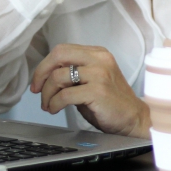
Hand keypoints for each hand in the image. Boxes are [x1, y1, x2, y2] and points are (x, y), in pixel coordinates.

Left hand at [30, 43, 150, 138]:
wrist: (134, 119)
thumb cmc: (109, 102)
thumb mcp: (90, 81)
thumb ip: (72, 74)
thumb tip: (45, 77)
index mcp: (97, 53)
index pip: (62, 50)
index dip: (45, 65)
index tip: (38, 81)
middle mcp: (99, 59)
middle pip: (59, 55)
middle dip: (41, 73)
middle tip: (36, 90)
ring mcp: (99, 74)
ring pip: (59, 76)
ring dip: (47, 93)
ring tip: (48, 105)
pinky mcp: (98, 91)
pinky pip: (65, 95)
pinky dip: (54, 103)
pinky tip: (55, 109)